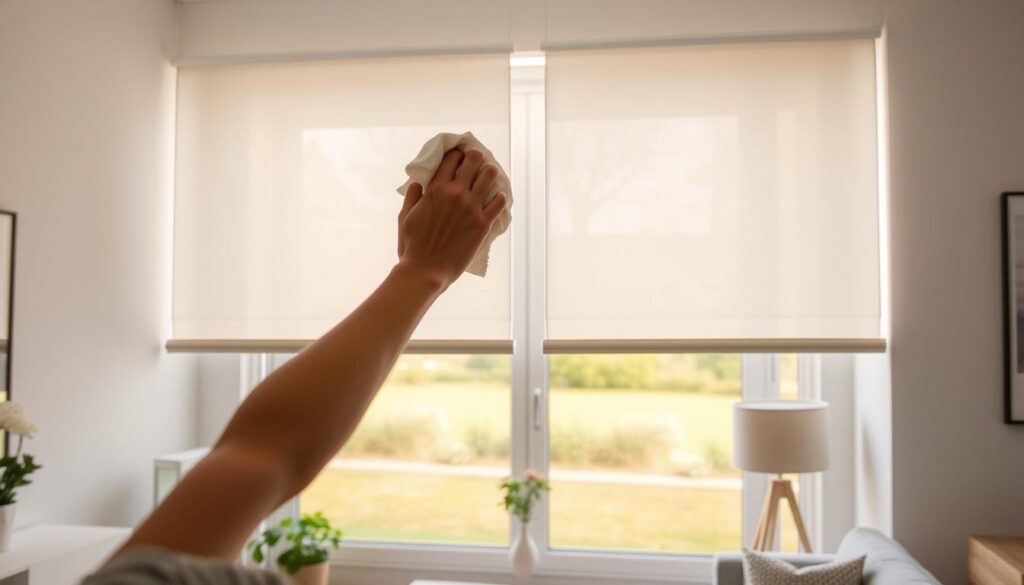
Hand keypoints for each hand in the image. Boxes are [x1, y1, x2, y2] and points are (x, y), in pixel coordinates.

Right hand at [397, 148, 506, 288]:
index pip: (451, 158)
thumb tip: (417, 183)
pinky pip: (500, 202)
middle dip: (475, 158)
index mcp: (435, 189)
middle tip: (476, 162)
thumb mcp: (405, 217)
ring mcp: (472, 207)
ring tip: (489, 177)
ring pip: (490, 175)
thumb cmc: (412, 247)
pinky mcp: (483, 223)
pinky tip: (498, 198)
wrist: (426, 271)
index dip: (457, 154)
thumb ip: (412, 197)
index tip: (460, 156)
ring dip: (490, 173)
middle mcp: (456, 193)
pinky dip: (500, 197)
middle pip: (473, 160)